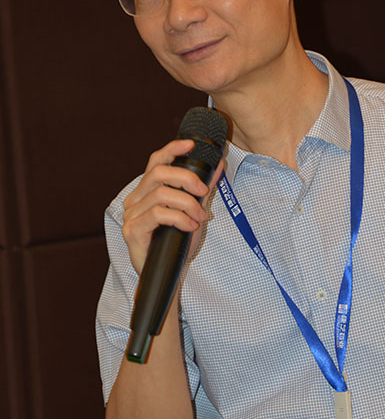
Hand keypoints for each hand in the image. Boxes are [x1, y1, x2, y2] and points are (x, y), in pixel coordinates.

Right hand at [122, 138, 223, 274]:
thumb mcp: (195, 212)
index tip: (191, 144)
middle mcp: (135, 199)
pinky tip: (189, 227)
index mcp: (146, 191)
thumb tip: (218, 165)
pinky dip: (179, 218)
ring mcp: (131, 215)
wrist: (168, 275)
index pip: (155, 161)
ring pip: (161, 195)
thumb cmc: (177, 243)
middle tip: (203, 192)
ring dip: (187, 204)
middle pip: (158, 173)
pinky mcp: (132, 230)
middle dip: (186, 178)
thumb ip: (203, 190)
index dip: (172, 149)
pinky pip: (158, 214)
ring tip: (199, 218)